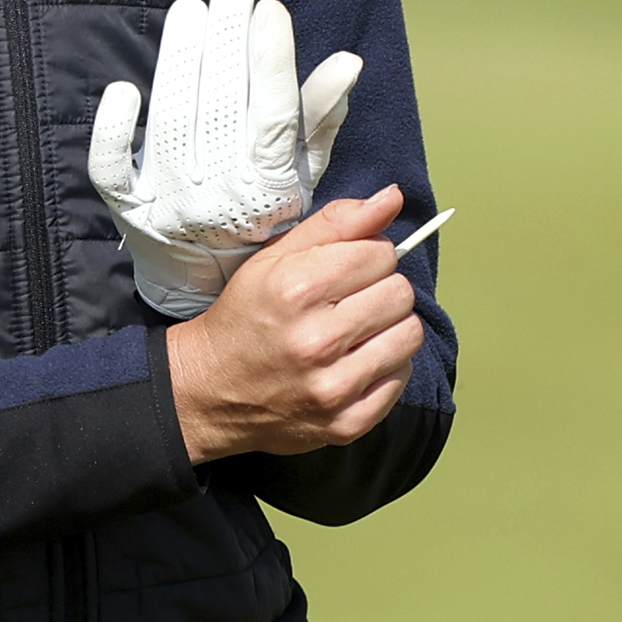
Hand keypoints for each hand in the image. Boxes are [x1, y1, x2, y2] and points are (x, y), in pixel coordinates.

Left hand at [86, 0, 361, 319]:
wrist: (203, 283)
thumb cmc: (261, 216)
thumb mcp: (300, 174)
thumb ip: (319, 119)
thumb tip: (347, 61)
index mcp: (267, 189)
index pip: (271, 115)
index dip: (271, 61)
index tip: (271, 9)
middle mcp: (216, 196)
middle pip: (219, 108)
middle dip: (225, 42)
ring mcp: (167, 202)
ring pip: (170, 122)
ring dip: (179, 61)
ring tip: (191, 9)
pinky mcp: (126, 207)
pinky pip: (110, 166)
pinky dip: (112, 129)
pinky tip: (124, 87)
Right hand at [164, 186, 424, 464]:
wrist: (210, 390)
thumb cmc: (246, 317)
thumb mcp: (275, 258)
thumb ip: (337, 223)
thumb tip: (393, 198)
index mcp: (297, 289)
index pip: (381, 254)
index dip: (367, 256)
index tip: (346, 270)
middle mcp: (317, 340)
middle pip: (401, 293)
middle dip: (381, 290)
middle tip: (349, 302)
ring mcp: (333, 387)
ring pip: (410, 335)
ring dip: (390, 328)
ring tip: (357, 331)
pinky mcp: (347, 423)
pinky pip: (402, 378)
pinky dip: (386, 366)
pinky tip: (354, 362)